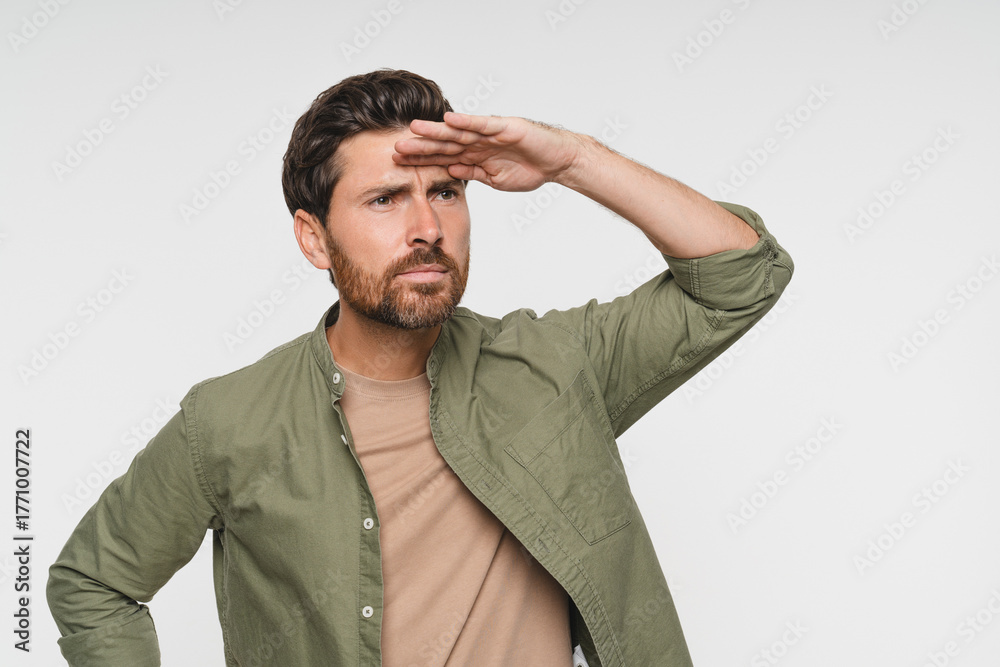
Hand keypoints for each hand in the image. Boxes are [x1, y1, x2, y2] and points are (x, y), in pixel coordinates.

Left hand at [392, 112, 584, 191]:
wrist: (558, 161)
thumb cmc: (530, 168)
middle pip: (444, 144)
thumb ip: (473, 173)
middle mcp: (478, 142)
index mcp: (474, 155)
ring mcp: (491, 133)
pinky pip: (484, 124)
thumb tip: (449, 172)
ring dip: (437, 131)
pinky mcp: (506, 128)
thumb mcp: (495, 179)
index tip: (398, 163)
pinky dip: (467, 122)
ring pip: (459, 132)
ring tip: (415, 128)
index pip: (442, 157)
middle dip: (421, 146)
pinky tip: (449, 120)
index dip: (421, 160)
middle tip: (396, 146)